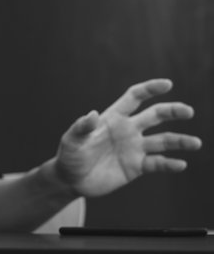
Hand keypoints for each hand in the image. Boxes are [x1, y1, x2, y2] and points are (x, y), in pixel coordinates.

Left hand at [54, 78, 201, 196]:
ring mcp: (134, 148)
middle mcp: (128, 130)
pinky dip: (170, 164)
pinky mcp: (137, 166)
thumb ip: (82, 127)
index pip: (134, 98)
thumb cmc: (69, 156)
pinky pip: (157, 163)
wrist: (71, 180)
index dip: (150, 89)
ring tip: (195, 143)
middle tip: (188, 111)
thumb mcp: (71, 140)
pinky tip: (180, 164)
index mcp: (113, 117)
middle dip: (172, 111)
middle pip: (155, 115)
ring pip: (163, 141)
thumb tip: (92, 114)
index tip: (167, 84)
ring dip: (180, 141)